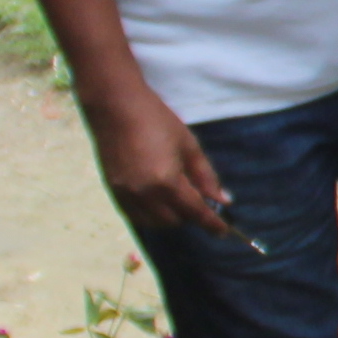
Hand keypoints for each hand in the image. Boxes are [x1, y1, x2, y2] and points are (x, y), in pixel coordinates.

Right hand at [83, 83, 231, 237]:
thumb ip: (206, 176)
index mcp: (166, 182)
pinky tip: (158, 200)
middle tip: (199, 200)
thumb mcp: (189, 146)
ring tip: (178, 198)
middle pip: (175, 221)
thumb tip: (222, 200)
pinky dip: (151, 215)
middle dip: (191, 215)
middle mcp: (144, 194)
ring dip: (171, 217)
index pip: (195, 213)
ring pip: (154, 223)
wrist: (115, 107)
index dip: (212, 224)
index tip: (224, 231)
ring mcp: (125, 195)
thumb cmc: (157, 120)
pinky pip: (135, 216)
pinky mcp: (113, 191)